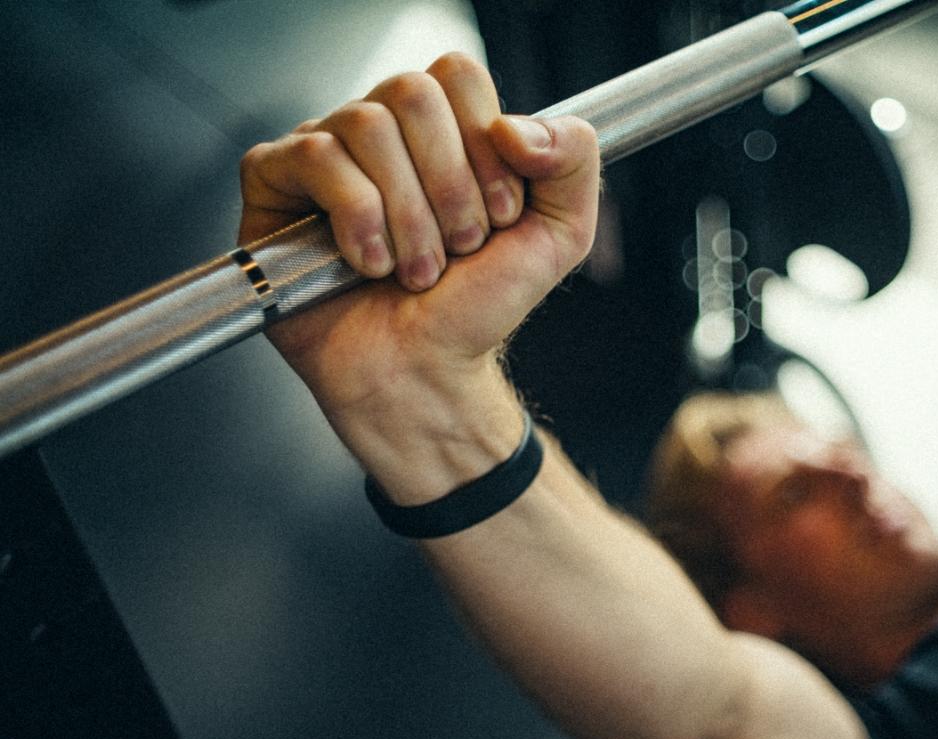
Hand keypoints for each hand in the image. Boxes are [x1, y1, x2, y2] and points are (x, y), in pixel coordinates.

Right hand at [237, 54, 599, 430]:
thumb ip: (574, 158)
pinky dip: (357, 218)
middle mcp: (382, 131)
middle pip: (411, 93)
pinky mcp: (275, 184)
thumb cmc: (477, 308)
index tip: (498, 216)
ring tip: (417, 270)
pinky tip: (371, 264)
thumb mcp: (560, 234)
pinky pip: (313, 157)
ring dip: (408, 214)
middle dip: (449, 185)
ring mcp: (326, 153)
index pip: (456, 77)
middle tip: (458, 247)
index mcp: (442, 129)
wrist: (428, 374)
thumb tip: (513, 124)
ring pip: (365, 125)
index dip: (485, 148)